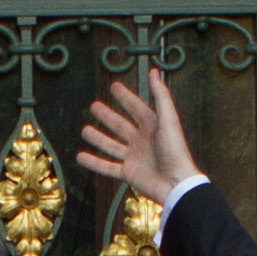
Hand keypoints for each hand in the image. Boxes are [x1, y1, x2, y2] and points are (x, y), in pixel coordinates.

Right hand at [75, 66, 204, 209]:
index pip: (136, 108)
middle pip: (120, 126)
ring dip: (98, 138)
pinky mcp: (128, 173)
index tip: (114, 86)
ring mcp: (134, 157)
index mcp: (152, 126)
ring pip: (111, 145)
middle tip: (94, 106)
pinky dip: (94, 163)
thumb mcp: (168, 119)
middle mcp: (142, 140)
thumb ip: (161, 95)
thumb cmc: (175, 151)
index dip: (125, 97)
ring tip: (84, 130)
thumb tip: (155, 71)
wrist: (176, 183)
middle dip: (107, 116)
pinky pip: (107, 167)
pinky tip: (80, 156)